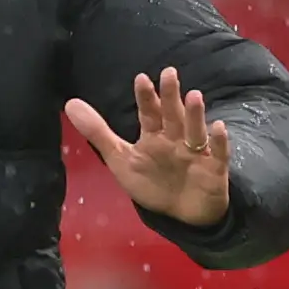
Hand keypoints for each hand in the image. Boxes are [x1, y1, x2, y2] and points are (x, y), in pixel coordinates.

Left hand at [64, 68, 231, 227]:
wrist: (182, 215)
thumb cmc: (153, 183)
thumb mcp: (121, 159)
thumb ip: (97, 132)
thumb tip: (70, 103)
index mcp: (155, 136)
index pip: (149, 113)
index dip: (146, 98)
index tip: (141, 78)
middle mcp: (176, 139)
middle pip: (173, 116)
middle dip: (170, 97)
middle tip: (169, 73)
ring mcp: (196, 153)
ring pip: (195, 131)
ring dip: (195, 115)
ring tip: (194, 96)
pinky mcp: (213, 169)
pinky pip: (218, 154)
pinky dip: (219, 143)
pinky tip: (218, 128)